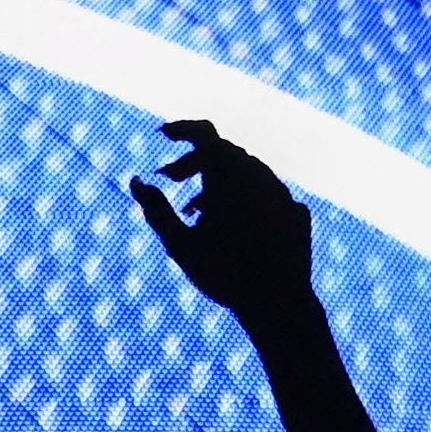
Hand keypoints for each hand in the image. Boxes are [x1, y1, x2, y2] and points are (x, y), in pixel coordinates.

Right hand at [131, 118, 313, 325]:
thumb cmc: (223, 274)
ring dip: (219, 180)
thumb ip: (154, 209)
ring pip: (246, 171)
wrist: (278, 303)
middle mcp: (258, 174)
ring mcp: (281, 191)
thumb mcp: (179, 244)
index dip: (181, 128)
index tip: (164, 134)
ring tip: (197, 209)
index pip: (203, 132)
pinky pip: (266, 192)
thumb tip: (135, 181)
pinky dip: (245, 197)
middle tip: (170, 179)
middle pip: (223, 152)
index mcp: (228, 174)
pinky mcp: (295, 210)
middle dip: (193, 161)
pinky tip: (234, 222)